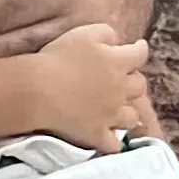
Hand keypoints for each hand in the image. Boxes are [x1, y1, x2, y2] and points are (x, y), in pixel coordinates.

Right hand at [25, 24, 155, 144]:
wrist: (38, 90)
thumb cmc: (59, 57)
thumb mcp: (85, 33)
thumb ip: (107, 34)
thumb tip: (118, 41)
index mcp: (118, 62)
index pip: (139, 54)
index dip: (140, 49)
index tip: (137, 48)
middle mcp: (120, 90)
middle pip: (140, 86)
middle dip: (134, 81)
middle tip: (123, 79)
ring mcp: (111, 115)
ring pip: (132, 117)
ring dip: (128, 112)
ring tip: (119, 111)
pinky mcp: (97, 135)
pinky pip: (114, 144)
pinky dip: (115, 142)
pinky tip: (111, 139)